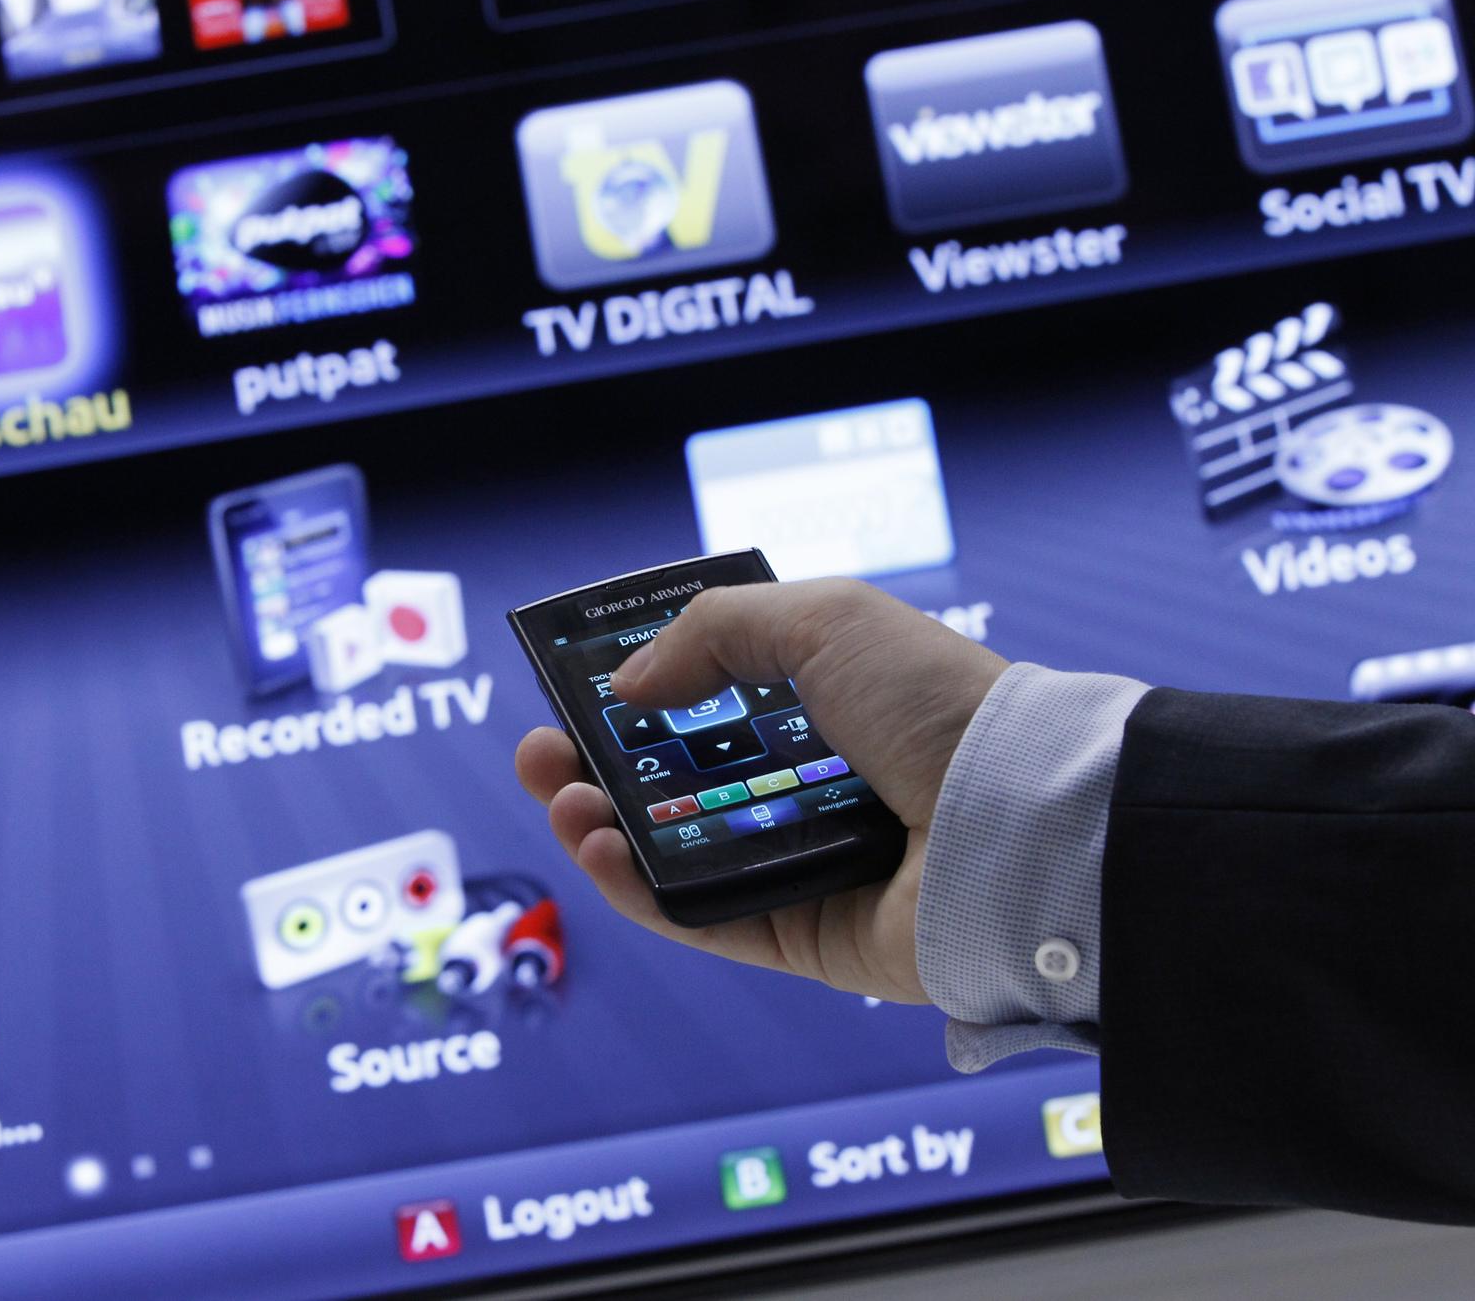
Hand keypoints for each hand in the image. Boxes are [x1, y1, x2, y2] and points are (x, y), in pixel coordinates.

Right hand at [515, 579, 1006, 1003]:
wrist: (1013, 821)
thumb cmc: (933, 706)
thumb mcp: (822, 621)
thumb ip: (714, 633)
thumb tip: (632, 684)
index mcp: (824, 705)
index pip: (710, 702)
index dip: (638, 697)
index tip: (578, 692)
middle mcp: (811, 783)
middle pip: (675, 782)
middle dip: (595, 765)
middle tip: (541, 753)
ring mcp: (803, 862)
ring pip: (674, 853)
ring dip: (601, 825)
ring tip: (564, 799)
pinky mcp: (800, 935)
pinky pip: (701, 917)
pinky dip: (638, 891)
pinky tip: (598, 850)